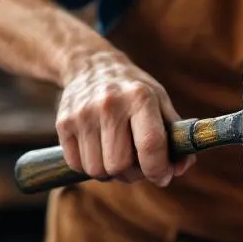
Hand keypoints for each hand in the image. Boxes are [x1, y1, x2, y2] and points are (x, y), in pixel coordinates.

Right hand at [55, 51, 194, 185]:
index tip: (162, 176)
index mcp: (140, 97)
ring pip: (97, 170)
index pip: (150, 145)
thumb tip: (179, 169)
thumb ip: (175, 136)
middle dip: (133, 174)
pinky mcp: (63, 123)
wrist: (91, 66)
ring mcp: (82, 114)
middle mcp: (109, 104)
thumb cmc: (133, 90)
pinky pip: (77, 165)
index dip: (159, 169)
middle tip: (136, 165)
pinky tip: (98, 151)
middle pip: (120, 165)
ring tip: (116, 156)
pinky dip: (89, 166)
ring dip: (110, 173)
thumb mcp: (160, 101)